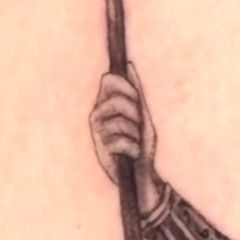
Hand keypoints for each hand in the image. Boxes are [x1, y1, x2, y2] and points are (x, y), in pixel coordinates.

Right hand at [89, 63, 162, 216]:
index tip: (137, 97)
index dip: (125, 86)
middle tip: (138, 125)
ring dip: (135, 135)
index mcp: (107, 104)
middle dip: (134, 112)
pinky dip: (132, 149)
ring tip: (134, 143)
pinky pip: (121, 142)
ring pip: (121, 123)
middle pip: (116, 101)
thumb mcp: (142, 116)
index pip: (109, 81)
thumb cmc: (141, 143)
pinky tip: (131, 154)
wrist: (142, 172)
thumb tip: (128, 66)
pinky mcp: (100, 150)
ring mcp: (97, 133)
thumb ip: (136, 92)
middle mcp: (98, 115)